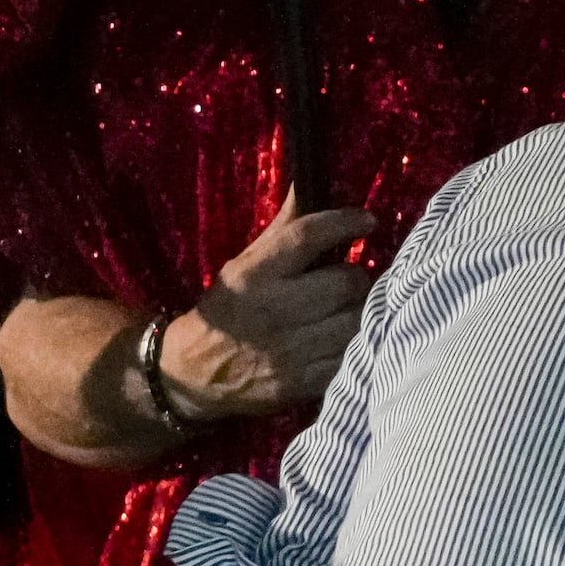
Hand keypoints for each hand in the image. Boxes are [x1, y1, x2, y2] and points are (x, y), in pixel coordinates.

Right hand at [157, 205, 373, 424]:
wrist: (196, 374)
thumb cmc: (228, 309)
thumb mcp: (245, 264)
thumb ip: (283, 227)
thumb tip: (308, 182)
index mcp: (255, 275)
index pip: (308, 236)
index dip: (345, 222)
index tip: (368, 221)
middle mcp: (275, 310)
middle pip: (346, 281)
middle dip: (356, 276)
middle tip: (350, 279)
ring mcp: (292, 351)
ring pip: (357, 320)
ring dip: (362, 310)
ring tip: (351, 308)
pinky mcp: (304, 383)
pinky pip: (352, 356)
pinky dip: (356, 344)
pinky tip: (347, 338)